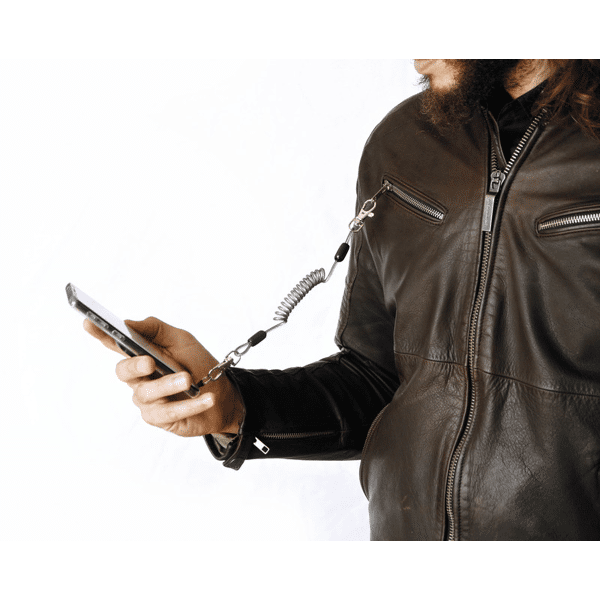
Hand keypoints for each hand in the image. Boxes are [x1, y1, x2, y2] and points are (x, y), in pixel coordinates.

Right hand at [83, 316, 242, 436]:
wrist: (224, 394)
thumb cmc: (199, 364)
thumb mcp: (182, 340)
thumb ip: (155, 330)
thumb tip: (128, 322)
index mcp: (142, 354)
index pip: (116, 344)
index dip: (100, 335)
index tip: (89, 322)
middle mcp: (139, 378)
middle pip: (124, 372)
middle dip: (135, 366)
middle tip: (150, 362)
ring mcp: (147, 399)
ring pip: (147, 393)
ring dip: (168, 385)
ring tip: (189, 380)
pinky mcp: (159, 418)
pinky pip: (168, 412)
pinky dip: (190, 405)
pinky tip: (207, 398)